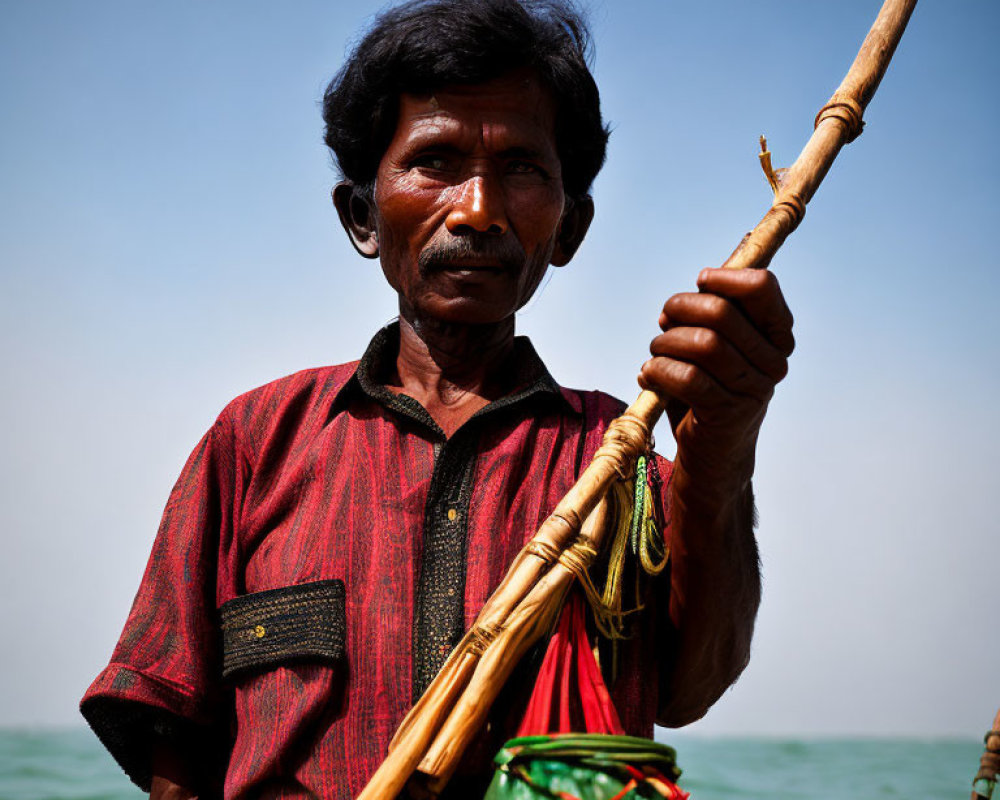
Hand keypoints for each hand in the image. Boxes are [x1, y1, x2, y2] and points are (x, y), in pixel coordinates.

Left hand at [638, 267, 793, 500]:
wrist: (714, 453)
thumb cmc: (710, 389)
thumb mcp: (714, 346)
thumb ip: (706, 316)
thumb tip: (682, 299)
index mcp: (777, 336)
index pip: (763, 287)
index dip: (725, 278)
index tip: (701, 282)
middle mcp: (774, 361)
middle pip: (721, 312)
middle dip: (680, 308)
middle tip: (664, 320)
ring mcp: (753, 389)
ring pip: (702, 344)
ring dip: (665, 342)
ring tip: (655, 353)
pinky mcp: (727, 414)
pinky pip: (686, 378)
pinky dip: (658, 370)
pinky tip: (648, 374)